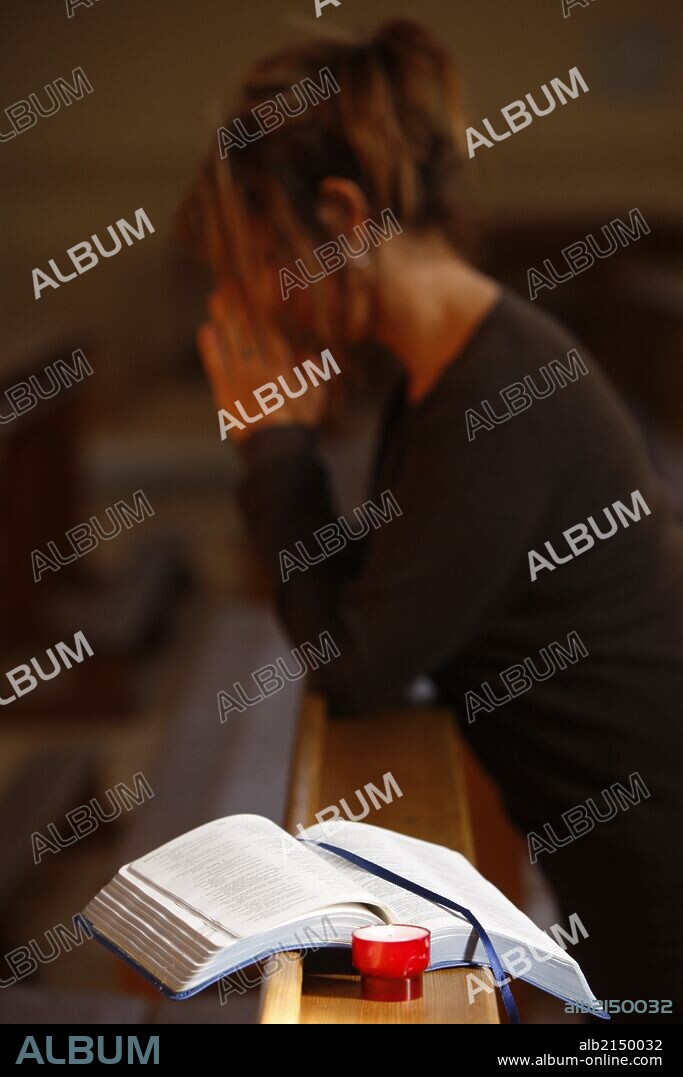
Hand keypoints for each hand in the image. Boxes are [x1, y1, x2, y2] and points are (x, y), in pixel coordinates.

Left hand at [197, 283, 326, 442]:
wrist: (276, 451)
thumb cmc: (299, 427)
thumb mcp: (316, 400)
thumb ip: (314, 375)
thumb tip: (307, 355)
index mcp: (283, 367)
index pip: (270, 331)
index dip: (260, 310)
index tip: (253, 293)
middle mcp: (260, 367)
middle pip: (248, 329)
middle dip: (239, 306)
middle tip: (229, 284)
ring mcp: (240, 378)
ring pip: (231, 341)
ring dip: (223, 318)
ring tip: (216, 298)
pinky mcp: (225, 393)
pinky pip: (215, 365)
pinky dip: (210, 347)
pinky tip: (205, 330)